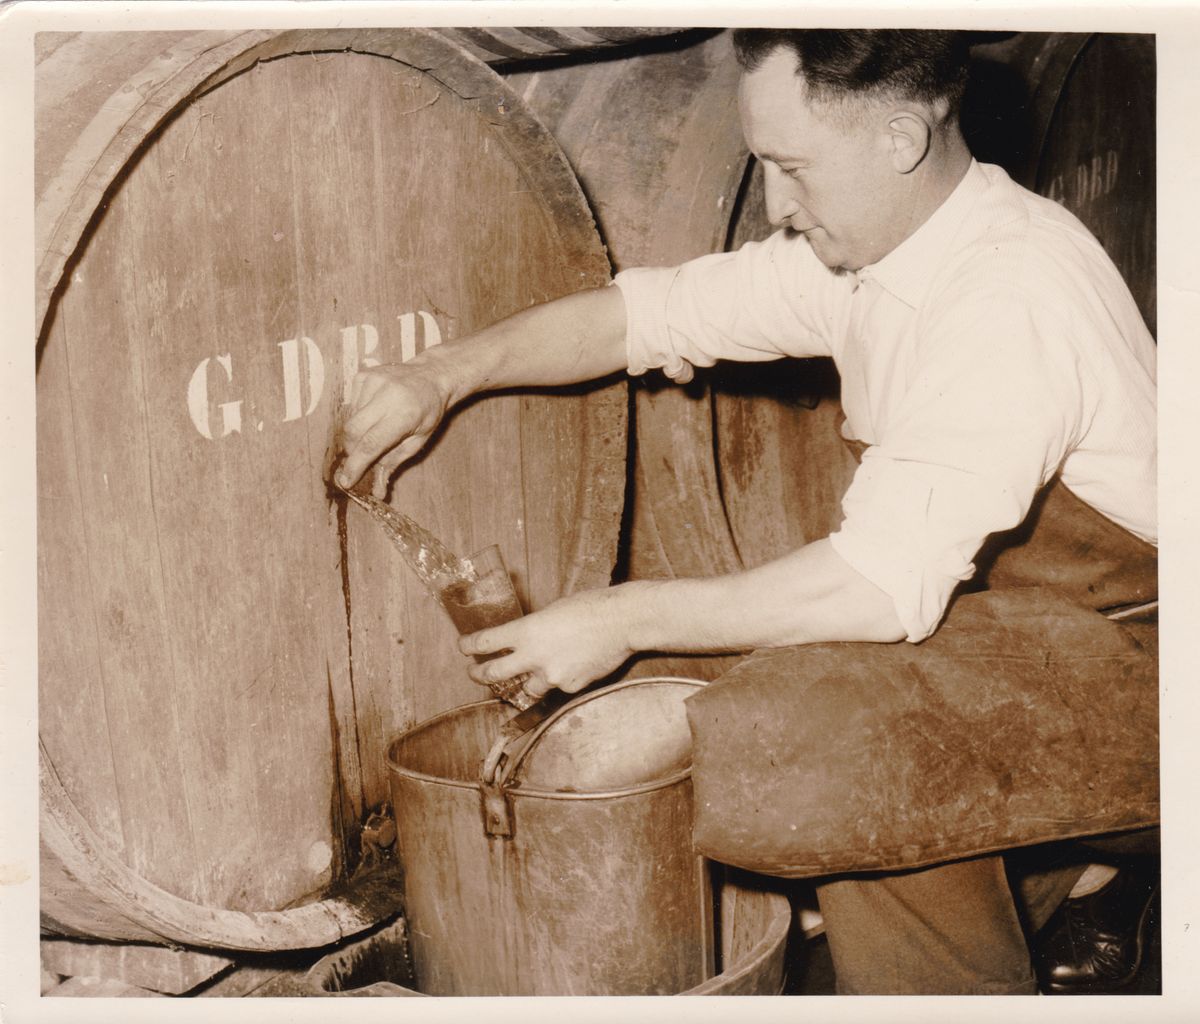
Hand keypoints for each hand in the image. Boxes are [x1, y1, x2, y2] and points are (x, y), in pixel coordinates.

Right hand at [335, 360, 451, 494]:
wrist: (431, 375)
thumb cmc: (428, 412)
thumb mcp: (418, 440)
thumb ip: (394, 463)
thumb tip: (377, 490)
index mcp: (405, 414)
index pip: (371, 443)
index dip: (356, 465)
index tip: (346, 481)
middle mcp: (387, 395)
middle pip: (353, 432)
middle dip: (353, 450)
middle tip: (361, 457)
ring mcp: (373, 382)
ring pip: (350, 419)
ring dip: (359, 431)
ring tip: (378, 425)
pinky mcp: (363, 375)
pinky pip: (352, 404)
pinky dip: (359, 414)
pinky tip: (376, 409)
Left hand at [459, 587, 634, 697]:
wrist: (622, 622)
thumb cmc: (590, 607)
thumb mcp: (552, 611)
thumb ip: (534, 629)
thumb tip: (524, 640)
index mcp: (527, 630)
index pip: (485, 642)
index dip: (468, 645)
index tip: (463, 646)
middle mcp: (534, 656)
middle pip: (493, 674)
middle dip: (478, 674)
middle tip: (475, 672)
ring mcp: (551, 675)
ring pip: (527, 688)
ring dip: (525, 681)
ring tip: (531, 673)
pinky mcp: (569, 687)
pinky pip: (556, 688)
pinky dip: (558, 680)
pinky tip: (571, 665)